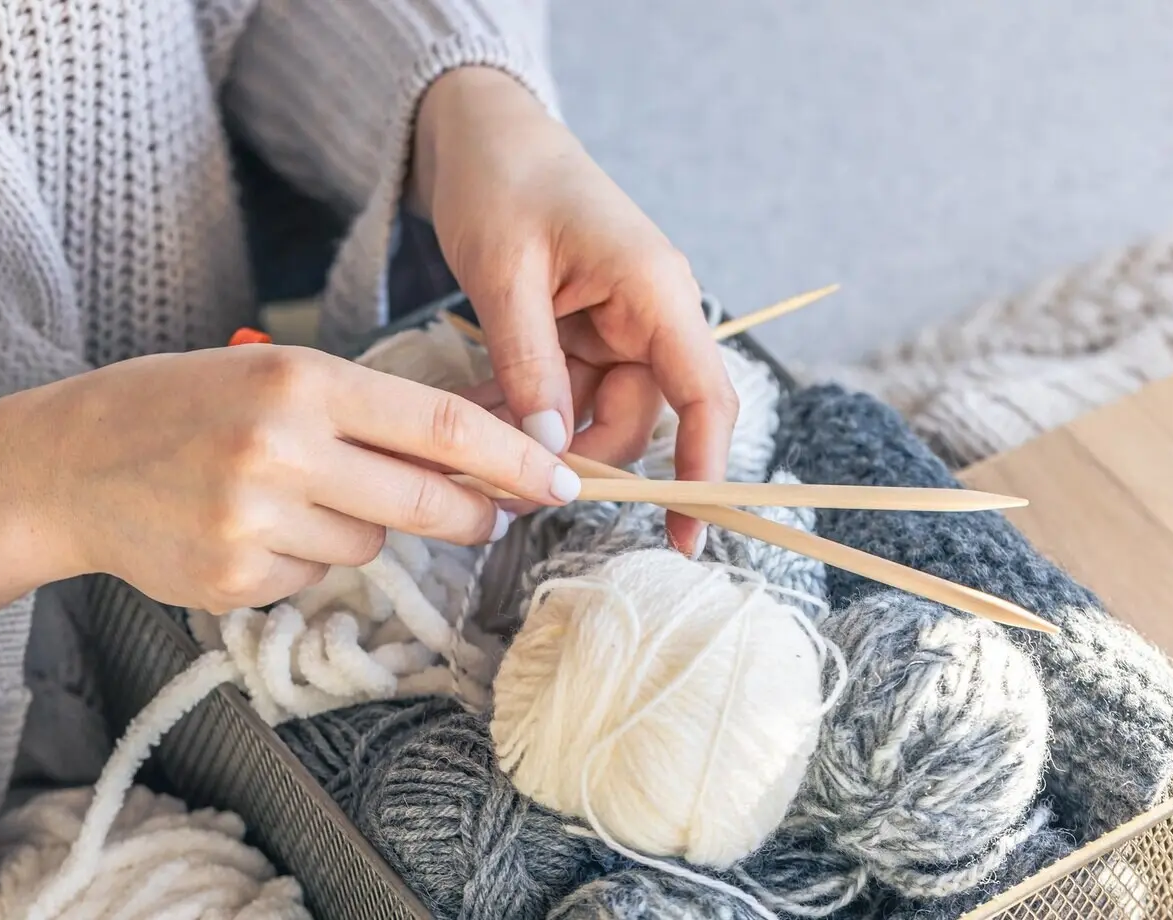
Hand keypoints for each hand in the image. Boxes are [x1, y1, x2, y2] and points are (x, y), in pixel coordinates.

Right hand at [0, 346, 578, 615]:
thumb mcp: (272, 376)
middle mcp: (281, 449)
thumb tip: (473, 449)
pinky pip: (313, 579)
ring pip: (369, 545)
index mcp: (300, 381)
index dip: (513, 456)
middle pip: (425, 499)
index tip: (561, 478)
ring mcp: (254, 521)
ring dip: (361, 529)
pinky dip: (304, 560)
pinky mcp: (232, 579)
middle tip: (492, 516)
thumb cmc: (180, 405)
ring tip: (294, 497)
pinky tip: (252, 529)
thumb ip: (368, 412)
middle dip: (474, 513)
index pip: (439, 424)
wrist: (67, 462)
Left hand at [411, 67, 737, 554]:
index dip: (703, 469)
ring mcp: (614, 326)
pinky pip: (559, 392)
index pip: (703, 396)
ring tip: (468, 449)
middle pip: (634, 419)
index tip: (688, 535)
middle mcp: (647, 315)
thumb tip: (547, 451)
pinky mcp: (580, 332)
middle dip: (575, 459)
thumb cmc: (502, 180)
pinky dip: (520, 411)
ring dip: (536, 438)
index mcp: (654, 292)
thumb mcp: (505, 274)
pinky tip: (472, 418)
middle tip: (501, 487)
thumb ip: (529, 363)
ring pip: (589, 414)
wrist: (481, 133)